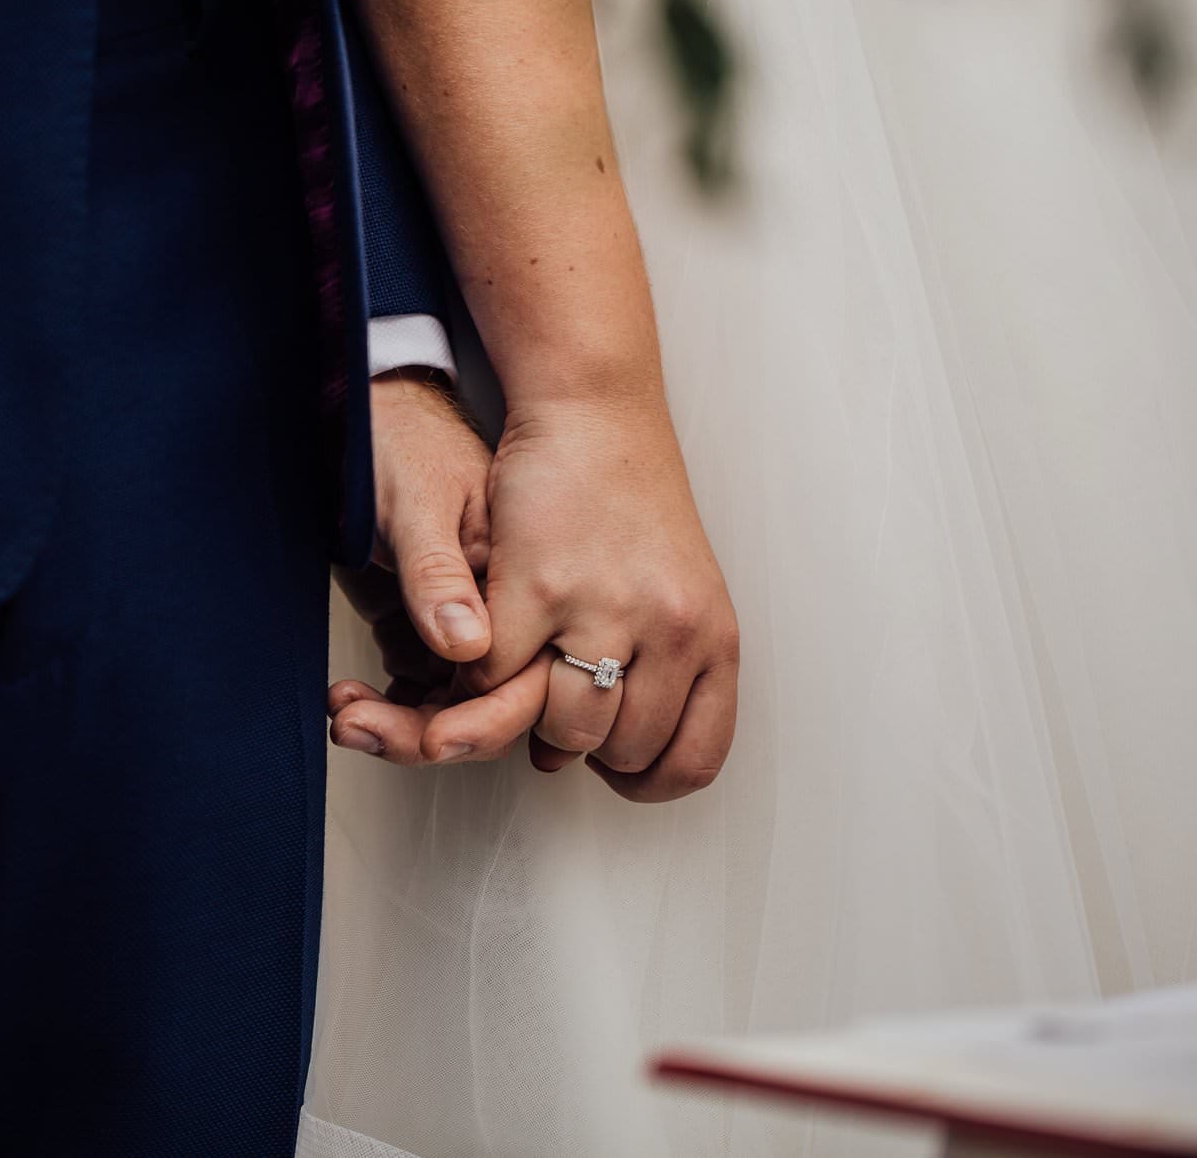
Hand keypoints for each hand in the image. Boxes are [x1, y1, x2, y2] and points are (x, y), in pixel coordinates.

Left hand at [326, 373, 543, 763]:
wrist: (371, 414)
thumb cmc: (402, 441)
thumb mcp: (417, 502)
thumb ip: (437, 575)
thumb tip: (466, 647)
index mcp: (528, 581)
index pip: (520, 681)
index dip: (472, 720)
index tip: (419, 736)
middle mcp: (511, 611)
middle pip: (493, 709)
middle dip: (425, 732)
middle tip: (357, 723)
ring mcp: (476, 621)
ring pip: (456, 708)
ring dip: (400, 723)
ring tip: (346, 711)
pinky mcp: (436, 624)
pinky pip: (427, 690)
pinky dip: (390, 704)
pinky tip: (350, 696)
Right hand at [446, 398, 738, 801]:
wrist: (593, 416)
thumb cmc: (631, 501)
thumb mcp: (686, 591)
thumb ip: (668, 672)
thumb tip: (619, 755)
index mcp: (714, 638)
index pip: (694, 761)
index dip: (646, 780)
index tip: (614, 768)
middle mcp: (673, 629)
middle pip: (621, 752)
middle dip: (582, 745)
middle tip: (556, 707)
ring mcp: (606, 609)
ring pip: (564, 730)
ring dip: (531, 718)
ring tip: (525, 680)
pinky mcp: (537, 587)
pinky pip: (498, 680)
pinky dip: (482, 679)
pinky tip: (491, 648)